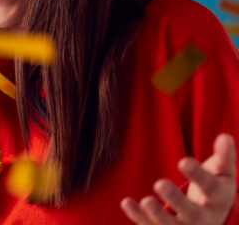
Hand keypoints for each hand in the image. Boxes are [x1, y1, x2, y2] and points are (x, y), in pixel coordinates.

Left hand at [121, 133, 236, 224]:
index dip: (198, 176)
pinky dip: (139, 217)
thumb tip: (225, 137)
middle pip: (193, 214)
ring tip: (146, 201)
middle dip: (177, 201)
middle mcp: (205, 219)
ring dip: (158, 216)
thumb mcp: (222, 174)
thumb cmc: (214, 189)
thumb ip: (224, 156)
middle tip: (160, 184)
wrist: (210, 218)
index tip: (183, 161)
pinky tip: (126, 202)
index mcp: (220, 200)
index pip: (211, 188)